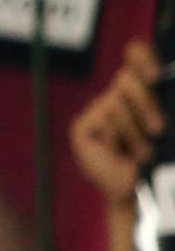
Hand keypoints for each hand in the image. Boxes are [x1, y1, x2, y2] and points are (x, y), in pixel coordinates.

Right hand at [70, 40, 165, 204]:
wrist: (144, 195)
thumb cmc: (165, 160)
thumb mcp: (172, 130)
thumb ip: (170, 102)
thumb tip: (167, 80)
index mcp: (147, 89)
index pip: (137, 55)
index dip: (141, 56)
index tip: (155, 75)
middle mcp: (123, 96)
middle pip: (126, 77)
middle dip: (145, 103)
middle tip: (157, 129)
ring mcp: (101, 110)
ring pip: (116, 101)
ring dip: (135, 131)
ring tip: (143, 152)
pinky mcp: (85, 127)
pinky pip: (102, 119)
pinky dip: (117, 138)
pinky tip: (121, 153)